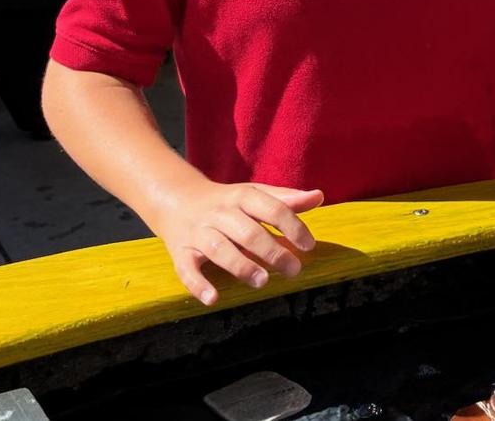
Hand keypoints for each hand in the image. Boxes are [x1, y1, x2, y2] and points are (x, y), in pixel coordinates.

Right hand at [141, 179, 324, 305]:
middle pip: (247, 231)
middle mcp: (220, 213)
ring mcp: (199, 233)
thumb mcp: (254, 195)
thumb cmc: (226, 203)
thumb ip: (285, 200)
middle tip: (293, 270)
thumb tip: (318, 196)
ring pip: (219, 248)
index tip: (308, 245)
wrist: (176, 199)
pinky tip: (213, 298)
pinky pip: (187, 269)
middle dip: (271, 251)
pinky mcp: (181, 253)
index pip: (271, 208)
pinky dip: (198, 285)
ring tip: (262, 281)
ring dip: (241, 265)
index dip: (292, 226)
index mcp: (241, 197)